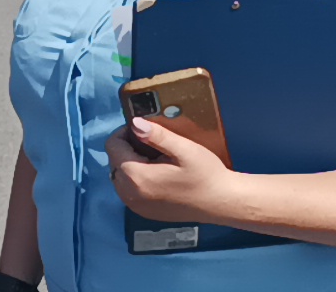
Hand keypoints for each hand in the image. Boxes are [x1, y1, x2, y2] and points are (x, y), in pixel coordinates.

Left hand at [106, 117, 241, 222]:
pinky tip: (157, 175)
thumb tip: (135, 123)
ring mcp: (135, 206)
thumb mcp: (184, 149)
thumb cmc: (206, 175)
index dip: (125, 133)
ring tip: (156, 159)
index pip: (112, 146)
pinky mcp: (143, 212)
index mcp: (136, 177)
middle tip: (153, 145)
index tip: (145, 132)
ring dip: (130, 163)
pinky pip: (128, 189)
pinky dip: (135, 178)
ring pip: (119, 175)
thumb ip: (157, 135)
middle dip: (127, 148)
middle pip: (113, 161)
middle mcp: (129, 194)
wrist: (222, 204)